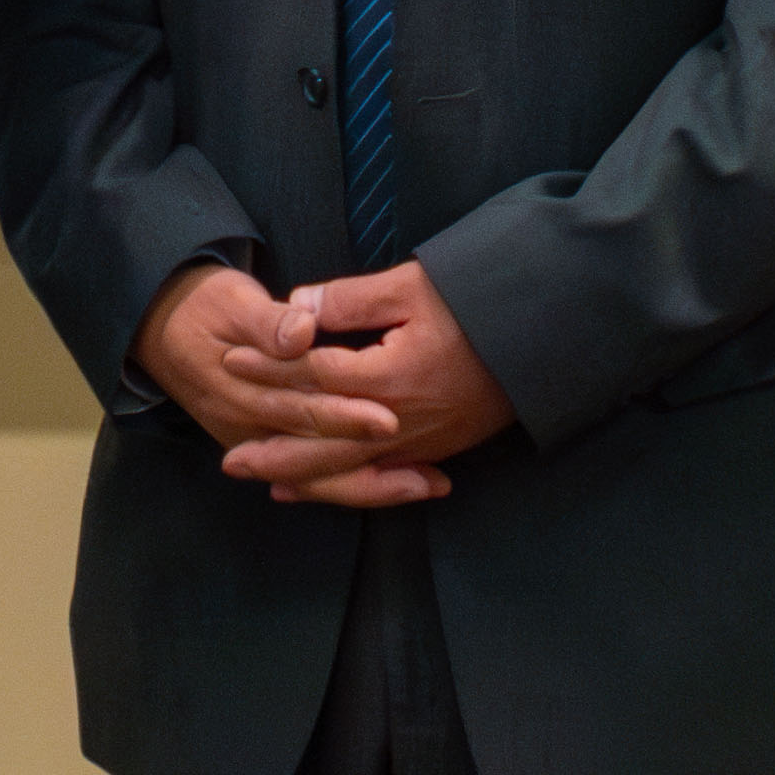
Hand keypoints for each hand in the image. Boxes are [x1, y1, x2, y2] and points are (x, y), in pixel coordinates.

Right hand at [132, 260, 402, 470]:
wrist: (159, 325)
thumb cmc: (203, 305)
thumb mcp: (231, 299)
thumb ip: (268, 320)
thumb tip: (301, 333)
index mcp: (241, 389)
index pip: (301, 405)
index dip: (345, 414)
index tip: (389, 417)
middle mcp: (247, 427)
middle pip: (315, 453)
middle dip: (375, 464)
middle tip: (427, 473)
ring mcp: (253, 442)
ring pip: (316, 477)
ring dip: (372, 485)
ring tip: (428, 486)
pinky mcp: (263, 446)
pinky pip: (311, 477)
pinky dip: (352, 485)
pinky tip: (395, 487)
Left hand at [208, 261, 519, 507]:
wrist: (545, 337)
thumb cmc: (477, 303)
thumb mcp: (411, 287)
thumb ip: (348, 301)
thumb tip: (295, 308)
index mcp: (389, 376)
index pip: (314, 376)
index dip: (271, 367)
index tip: (231, 359)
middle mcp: (401, 420)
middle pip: (324, 443)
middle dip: (275, 451)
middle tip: (229, 460)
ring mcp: (421, 441)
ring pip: (350, 469)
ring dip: (303, 477)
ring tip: (262, 480)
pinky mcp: (438, 448)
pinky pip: (380, 476)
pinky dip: (345, 484)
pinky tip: (318, 488)